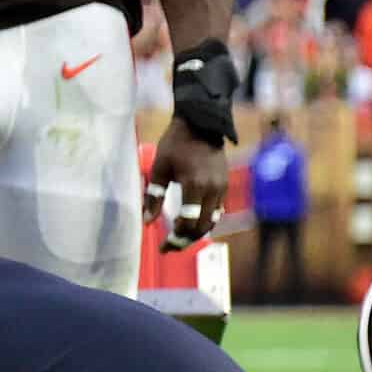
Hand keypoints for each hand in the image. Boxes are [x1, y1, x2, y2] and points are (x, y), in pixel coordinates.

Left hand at [143, 121, 227, 250]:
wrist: (201, 124)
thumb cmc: (175, 144)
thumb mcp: (159, 168)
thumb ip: (153, 196)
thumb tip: (147, 222)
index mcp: (195, 185)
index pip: (188, 223)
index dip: (176, 239)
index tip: (163, 247)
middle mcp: (212, 190)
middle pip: (202, 227)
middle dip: (185, 240)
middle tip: (169, 247)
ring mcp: (222, 188)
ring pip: (212, 221)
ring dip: (196, 233)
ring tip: (178, 239)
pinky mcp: (225, 185)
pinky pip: (217, 211)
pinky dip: (204, 221)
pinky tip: (190, 224)